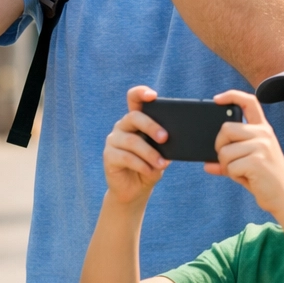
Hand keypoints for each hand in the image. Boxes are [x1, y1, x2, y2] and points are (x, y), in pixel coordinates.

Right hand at [102, 85, 169, 204]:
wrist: (136, 189)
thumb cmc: (152, 166)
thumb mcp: (162, 152)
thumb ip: (165, 143)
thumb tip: (174, 139)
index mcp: (137, 121)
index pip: (134, 99)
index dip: (141, 93)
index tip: (153, 95)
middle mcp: (122, 126)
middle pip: (134, 117)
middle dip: (151, 126)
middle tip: (165, 138)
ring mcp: (113, 140)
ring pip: (132, 141)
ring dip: (150, 153)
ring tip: (162, 164)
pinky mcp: (108, 156)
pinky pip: (126, 157)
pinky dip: (141, 165)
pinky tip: (151, 171)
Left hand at [208, 91, 283, 216]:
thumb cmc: (266, 180)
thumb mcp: (249, 164)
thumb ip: (229, 160)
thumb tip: (207, 164)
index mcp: (263, 129)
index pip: (249, 101)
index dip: (231, 96)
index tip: (216, 99)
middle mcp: (264, 134)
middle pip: (226, 128)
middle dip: (219, 146)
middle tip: (228, 160)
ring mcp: (261, 146)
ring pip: (224, 151)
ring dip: (227, 166)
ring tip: (242, 172)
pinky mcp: (257, 161)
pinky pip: (230, 166)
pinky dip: (233, 176)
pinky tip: (247, 179)